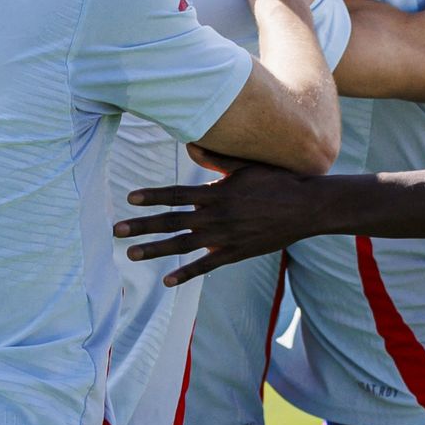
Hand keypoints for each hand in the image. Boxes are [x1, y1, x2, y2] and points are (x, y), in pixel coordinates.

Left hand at [117, 157, 329, 284]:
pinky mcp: (236, 253)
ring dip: (156, 250)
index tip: (130, 198)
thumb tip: (189, 144)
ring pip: (183, 245)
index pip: (176, 194)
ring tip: (132, 254)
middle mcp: (217, 216)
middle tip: (117, 231)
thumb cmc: (278, 180)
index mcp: (217, 193)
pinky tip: (167, 280)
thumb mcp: (246, 165)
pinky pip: (207, 266)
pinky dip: (187, 274)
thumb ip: (216, 158)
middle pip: (172, 221)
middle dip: (142, 226)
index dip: (152, 197)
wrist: (307, 207)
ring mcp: (226, 237)